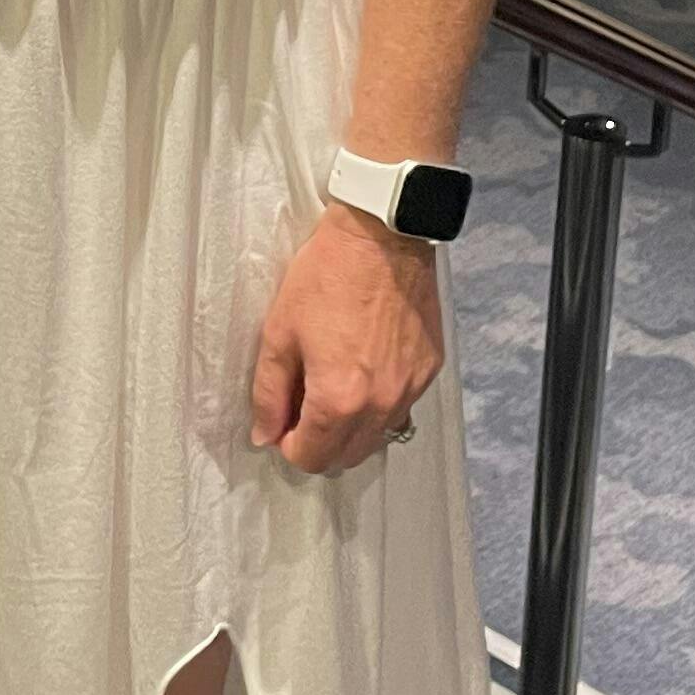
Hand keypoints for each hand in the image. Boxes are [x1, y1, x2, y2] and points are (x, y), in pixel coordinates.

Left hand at [250, 201, 444, 472]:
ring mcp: (411, 388)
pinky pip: (401, 408)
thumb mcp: (279, 333)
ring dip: (350, 429)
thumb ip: (268, 393)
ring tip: (333, 386)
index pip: (313, 458)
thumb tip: (265, 434)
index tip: (281, 421)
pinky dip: (379, 405)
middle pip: (347, 458)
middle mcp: (382, 404)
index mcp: (340, 399)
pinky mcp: (429, 369)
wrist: (383, 236)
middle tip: (302, 405)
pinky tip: (364, 370)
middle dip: (319, 443)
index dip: (288, 444)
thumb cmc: (327, 276)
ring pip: (377, 438)